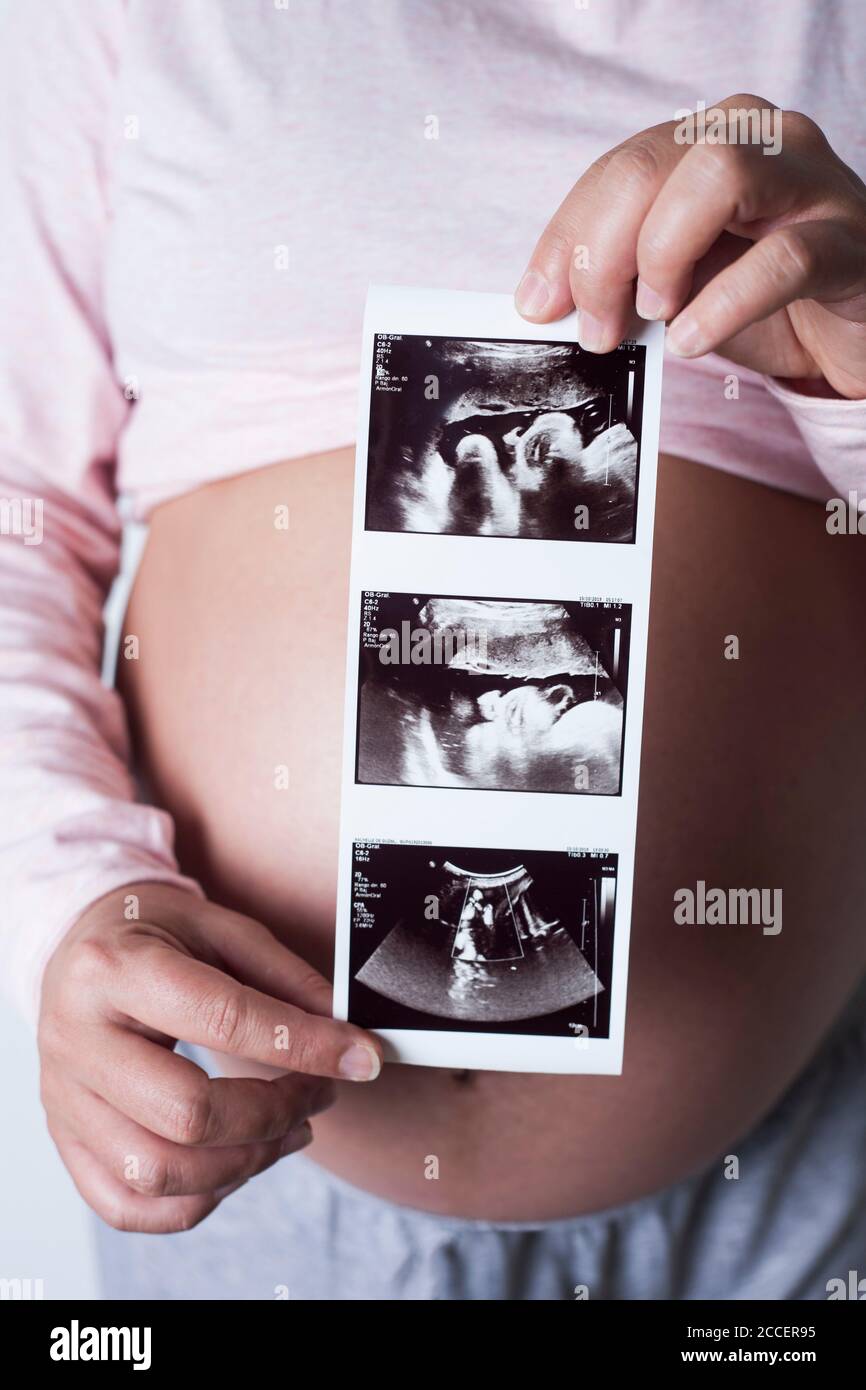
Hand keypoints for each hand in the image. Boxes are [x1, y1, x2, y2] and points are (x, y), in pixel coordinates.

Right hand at [38, 882, 382, 1231]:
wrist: (77, 947)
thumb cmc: (154, 935)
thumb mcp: (222, 928)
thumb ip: (285, 978)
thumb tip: (345, 1034)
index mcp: (114, 968)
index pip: (222, 1019)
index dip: (305, 1045)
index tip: (361, 1056)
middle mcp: (76, 1039)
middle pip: (186, 1114)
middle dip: (275, 1114)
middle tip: (319, 1093)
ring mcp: (63, 1098)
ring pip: (157, 1173)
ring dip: (245, 1163)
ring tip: (289, 1129)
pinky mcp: (66, 1139)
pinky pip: (128, 1205)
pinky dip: (196, 1201)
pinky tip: (236, 1161)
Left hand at [515, 94, 865, 398]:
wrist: (850, 332)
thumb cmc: (763, 298)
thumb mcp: (678, 282)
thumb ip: (621, 277)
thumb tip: (547, 299)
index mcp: (708, 141)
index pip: (618, 169)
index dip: (568, 239)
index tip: (538, 303)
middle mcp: (760, 139)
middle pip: (652, 164)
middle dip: (603, 252)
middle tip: (595, 325)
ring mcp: (811, 183)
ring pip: (716, 177)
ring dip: (662, 254)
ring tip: (654, 314)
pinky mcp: (849, 242)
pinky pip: (780, 260)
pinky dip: (720, 305)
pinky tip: (689, 340)